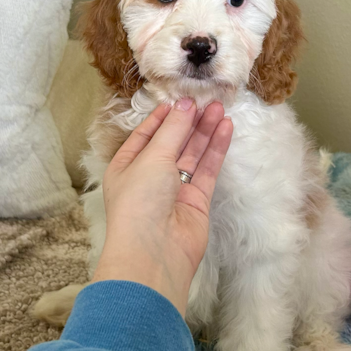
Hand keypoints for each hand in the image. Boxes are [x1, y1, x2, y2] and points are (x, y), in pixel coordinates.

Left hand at [91, 98, 232, 315]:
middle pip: (172, 142)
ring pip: (192, 154)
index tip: (180, 98)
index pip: (145, 135)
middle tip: (207, 98)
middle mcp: (149, 177)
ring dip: (205, 131)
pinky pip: (207, 169)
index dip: (162, 116)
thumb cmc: (140, 201)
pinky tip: (225, 128)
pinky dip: (215, 149)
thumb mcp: (152, 158)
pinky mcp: (196, 200)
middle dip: (188, 121)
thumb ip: (172, 131)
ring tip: (219, 107)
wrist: (154, 252)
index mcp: (126, 166)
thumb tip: (185, 106)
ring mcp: (174, 189)